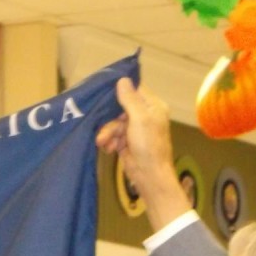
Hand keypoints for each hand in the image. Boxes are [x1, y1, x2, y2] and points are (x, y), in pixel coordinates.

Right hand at [96, 78, 191, 231]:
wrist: (148, 176)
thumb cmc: (148, 146)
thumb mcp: (139, 119)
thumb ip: (130, 99)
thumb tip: (122, 79)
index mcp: (153, 106)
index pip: (135, 90)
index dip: (120, 92)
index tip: (104, 94)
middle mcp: (146, 115)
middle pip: (121, 108)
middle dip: (111, 120)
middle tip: (102, 128)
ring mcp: (136, 129)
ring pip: (115, 123)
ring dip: (108, 132)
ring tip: (103, 143)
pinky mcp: (127, 141)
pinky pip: (114, 135)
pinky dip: (109, 141)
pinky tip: (108, 148)